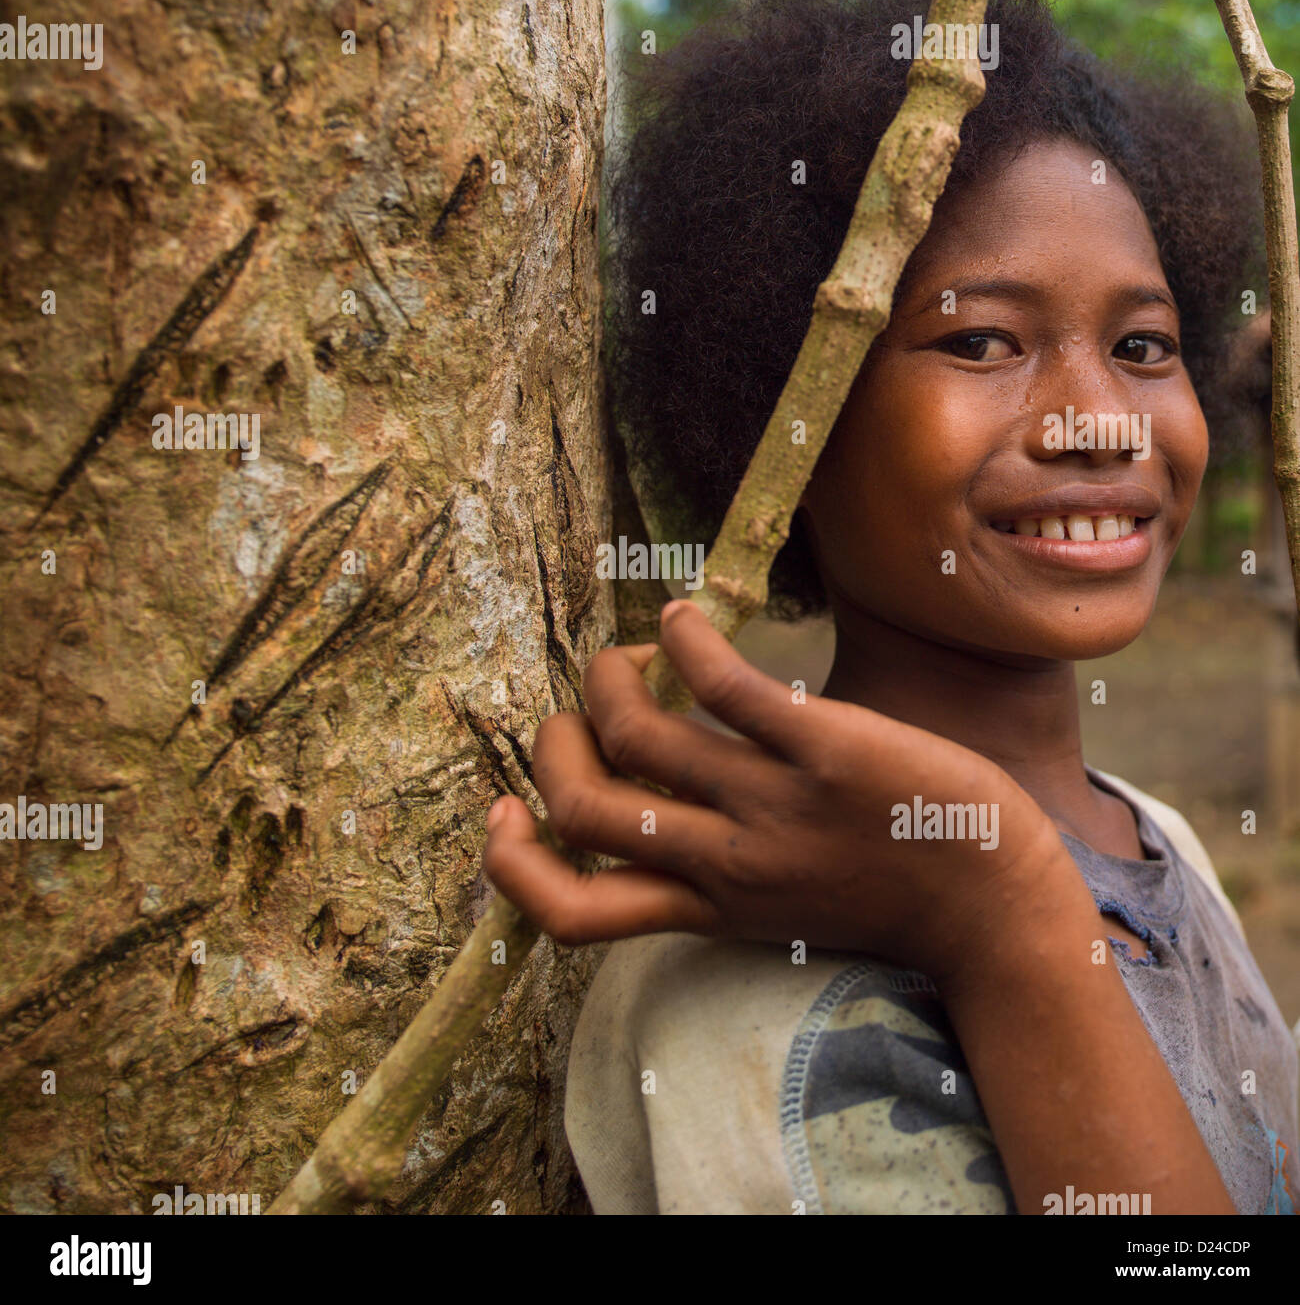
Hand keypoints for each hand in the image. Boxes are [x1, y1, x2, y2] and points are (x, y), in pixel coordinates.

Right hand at [482, 600, 1080, 984]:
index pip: (572, 916)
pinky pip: (723, 686)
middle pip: (582, 809)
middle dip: (553, 744)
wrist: (996, 911)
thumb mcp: (780, 909)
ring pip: (638, 735)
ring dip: (609, 677)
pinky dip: (681, 640)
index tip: (504, 816)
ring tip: (632, 655)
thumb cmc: (889, 897)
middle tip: (578, 714)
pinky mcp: (823, 752)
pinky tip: (680, 619)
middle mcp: (723, 864)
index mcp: (706, 907)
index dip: (511, 867)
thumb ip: (718, 873)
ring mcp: (771, 807)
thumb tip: (666, 803)